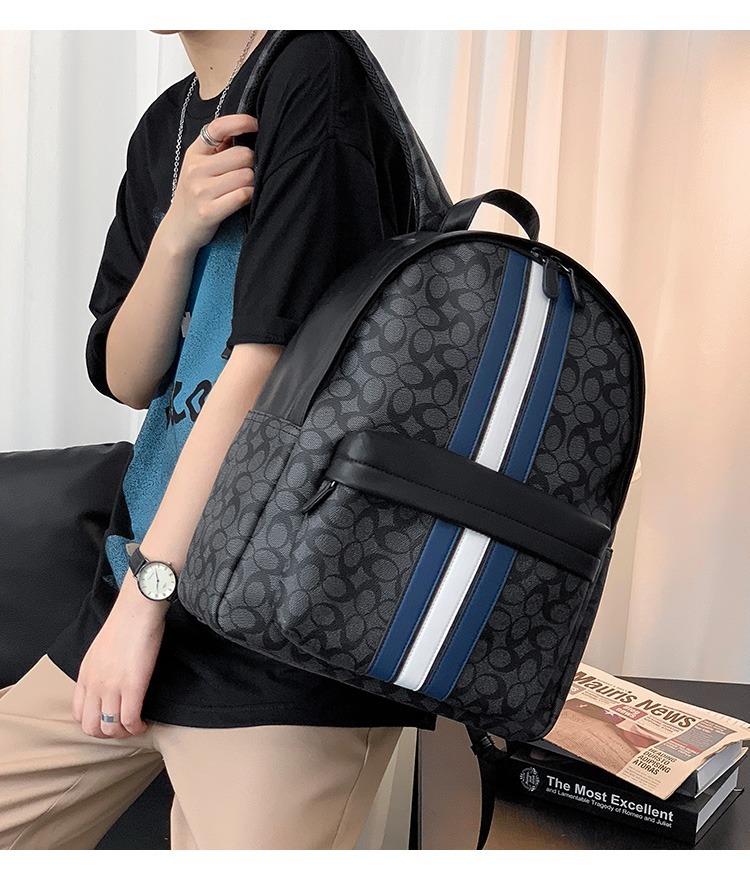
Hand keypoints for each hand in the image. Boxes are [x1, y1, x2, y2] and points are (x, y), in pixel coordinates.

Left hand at [72, 573, 167, 738]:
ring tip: (135, 727)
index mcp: (85, 675)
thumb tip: (108, 682)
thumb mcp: (100, 649)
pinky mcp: (133, 686)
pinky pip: (131, 720)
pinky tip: (145, 724)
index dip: (94, 724)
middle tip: (122, 729)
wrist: (137, 610)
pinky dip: (138, 728)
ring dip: (123, 734)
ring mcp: (112, 687)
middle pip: (91, 727)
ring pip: (110, 727)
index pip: (79, 714)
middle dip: (107, 734)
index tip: (109, 720)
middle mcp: (94, 684)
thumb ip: (99, 669)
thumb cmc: (125, 623)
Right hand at [162, 113, 258, 254]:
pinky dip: (250, 197)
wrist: (179, 229)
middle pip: (243, 155)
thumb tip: (248, 129)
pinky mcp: (208, 211)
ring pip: (247, 176)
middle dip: (252, 164)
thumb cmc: (196, 195)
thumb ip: (219, 148)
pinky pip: (243, 195)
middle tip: (245, 174)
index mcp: (194, 152)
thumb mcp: (200, 166)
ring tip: (242, 189)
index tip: (255, 125)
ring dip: (252, 183)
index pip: (219, 127)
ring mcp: (201, 190)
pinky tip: (244, 200)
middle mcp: (195, 169)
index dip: (241, 122)